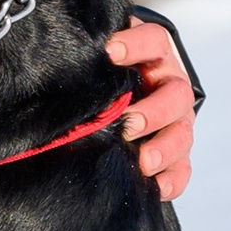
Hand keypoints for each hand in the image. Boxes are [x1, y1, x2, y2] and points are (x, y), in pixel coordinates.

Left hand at [105, 17, 195, 200]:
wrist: (132, 85)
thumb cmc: (109, 67)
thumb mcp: (105, 51)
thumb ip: (88, 50)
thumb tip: (48, 54)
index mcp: (155, 56)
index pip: (154, 41)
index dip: (137, 45)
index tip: (110, 53)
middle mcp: (171, 87)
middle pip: (176, 95)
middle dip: (155, 111)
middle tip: (129, 123)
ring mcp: (177, 121)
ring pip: (182, 133)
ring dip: (165, 148)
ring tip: (144, 162)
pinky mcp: (176, 152)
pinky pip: (181, 169)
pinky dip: (172, 180)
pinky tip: (155, 188)